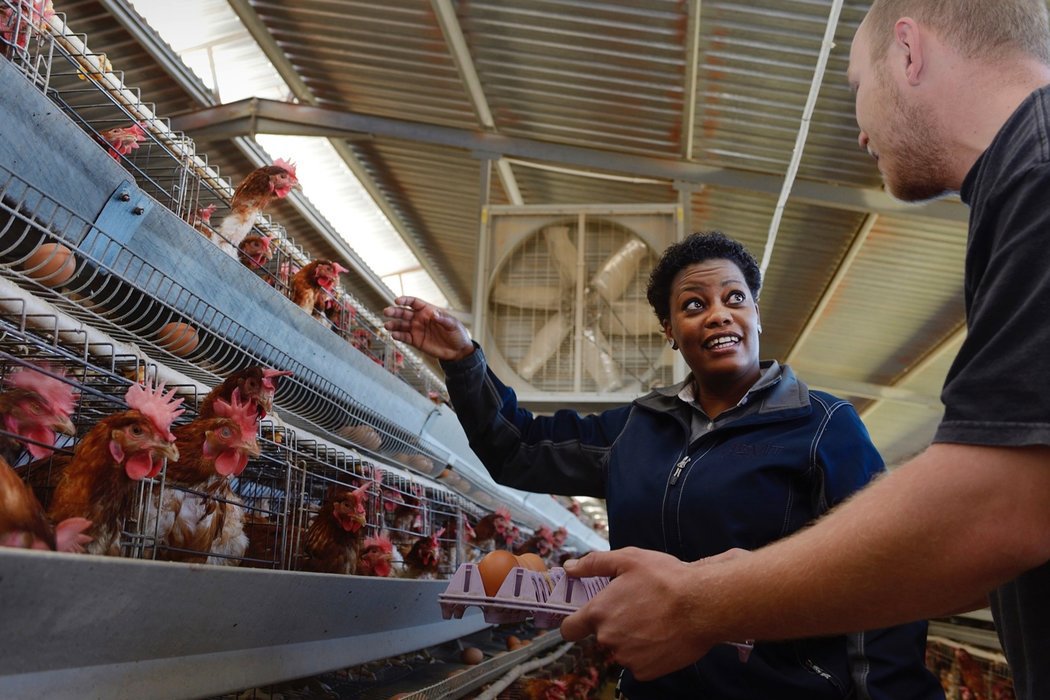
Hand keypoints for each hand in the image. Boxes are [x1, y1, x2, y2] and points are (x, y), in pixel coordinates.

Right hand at [382, 296, 473, 360]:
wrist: (457, 351)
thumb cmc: (457, 334)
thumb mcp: (453, 325)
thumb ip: (443, 319)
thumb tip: (434, 313)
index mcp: (428, 311)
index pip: (414, 303)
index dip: (405, 300)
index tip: (397, 301)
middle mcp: (419, 319)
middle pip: (404, 312)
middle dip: (395, 311)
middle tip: (386, 311)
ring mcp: (416, 330)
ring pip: (401, 325)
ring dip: (394, 325)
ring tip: (387, 326)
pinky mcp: (415, 341)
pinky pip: (404, 337)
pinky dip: (398, 336)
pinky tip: (394, 335)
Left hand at [560, 547, 720, 679]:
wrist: (702, 605)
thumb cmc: (665, 579)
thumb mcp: (628, 559)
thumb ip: (593, 563)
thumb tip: (569, 567)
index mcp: (598, 613)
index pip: (569, 629)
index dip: (575, 623)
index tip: (585, 619)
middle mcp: (607, 639)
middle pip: (601, 637)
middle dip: (614, 625)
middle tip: (637, 609)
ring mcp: (626, 658)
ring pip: (621, 650)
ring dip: (631, 640)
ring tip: (654, 621)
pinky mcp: (645, 672)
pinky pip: (638, 664)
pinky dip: (647, 654)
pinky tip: (661, 636)